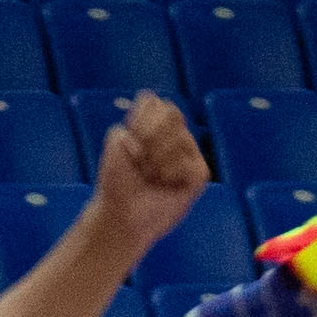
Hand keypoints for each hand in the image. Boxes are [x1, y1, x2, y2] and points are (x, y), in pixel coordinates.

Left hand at [91, 93, 210, 239]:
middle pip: (173, 113)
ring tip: (150, 176)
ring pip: (182, 138)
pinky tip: (167, 184)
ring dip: (157, 161)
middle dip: (150, 138)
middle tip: (139, 160)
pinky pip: (191, 163)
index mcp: (153, 123)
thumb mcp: (117, 142)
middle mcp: (174, 133)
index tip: (129, 140)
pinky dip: (173, 174)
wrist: (122, 215)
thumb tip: (169, 122)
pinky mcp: (199, 174)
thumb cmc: (118, 182)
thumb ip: (137, 118)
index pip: (156, 102)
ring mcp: (189, 152)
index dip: (141, 121)